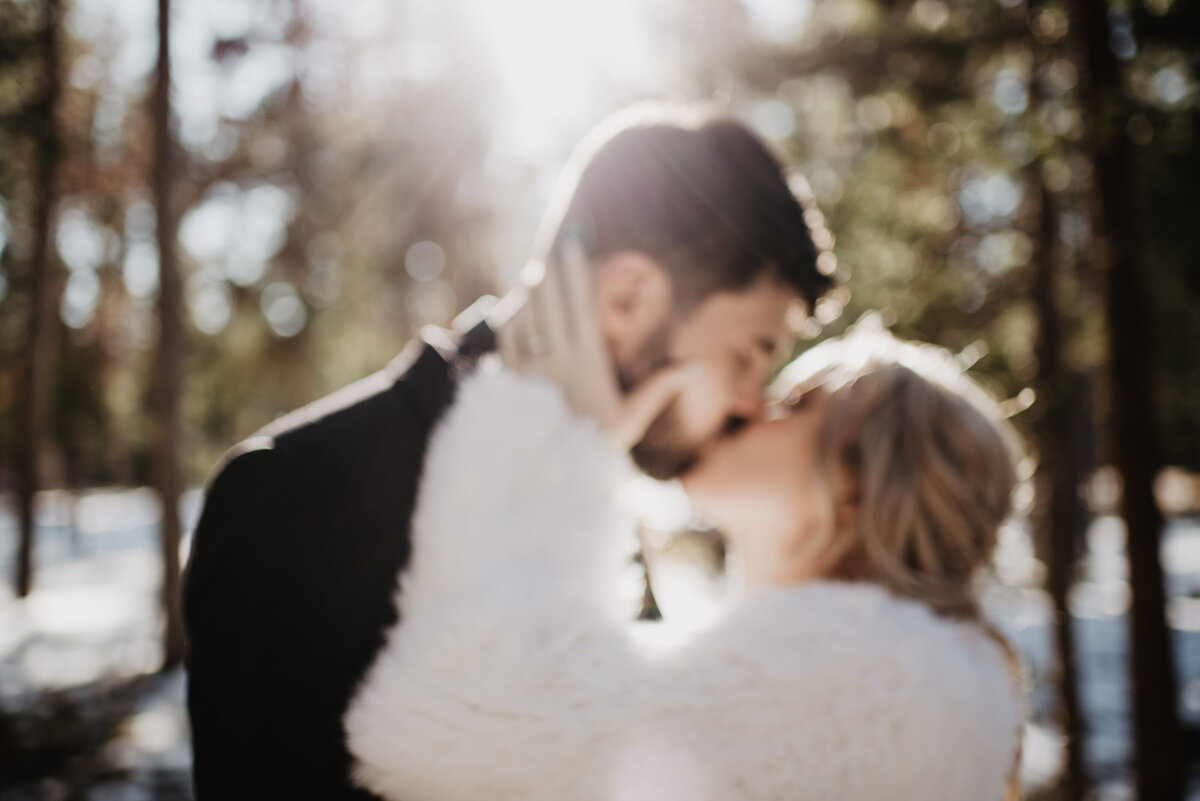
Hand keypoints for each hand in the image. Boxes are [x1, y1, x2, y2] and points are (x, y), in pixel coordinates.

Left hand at [496, 242, 696, 449]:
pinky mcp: (511, 384)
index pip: (580, 306)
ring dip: (529, 294)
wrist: (554, 476)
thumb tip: (697, 367)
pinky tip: (512, 308)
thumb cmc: (597, 445)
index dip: (575, 274)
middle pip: (551, 305)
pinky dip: (509, 322)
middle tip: (550, 252)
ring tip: (533, 273)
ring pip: (526, 320)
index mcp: (588, 363)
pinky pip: (507, 343)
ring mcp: (531, 371)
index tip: (572, 248)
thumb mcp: (633, 416)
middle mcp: (557, 361)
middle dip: (551, 276)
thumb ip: (661, 385)